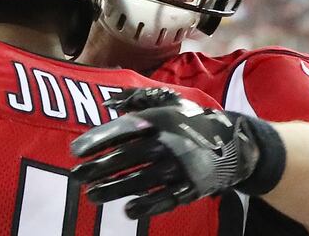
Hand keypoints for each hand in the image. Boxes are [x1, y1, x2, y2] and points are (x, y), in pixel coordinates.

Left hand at [71, 88, 259, 218]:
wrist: (233, 143)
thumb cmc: (189, 121)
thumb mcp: (168, 102)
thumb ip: (138, 98)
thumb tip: (108, 100)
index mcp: (160, 120)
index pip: (123, 129)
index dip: (97, 140)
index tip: (75, 151)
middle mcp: (168, 143)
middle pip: (126, 158)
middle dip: (98, 168)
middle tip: (76, 176)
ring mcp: (179, 167)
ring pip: (140, 180)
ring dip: (113, 189)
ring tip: (91, 195)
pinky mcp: (190, 187)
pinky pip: (166, 199)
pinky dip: (147, 205)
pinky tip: (128, 210)